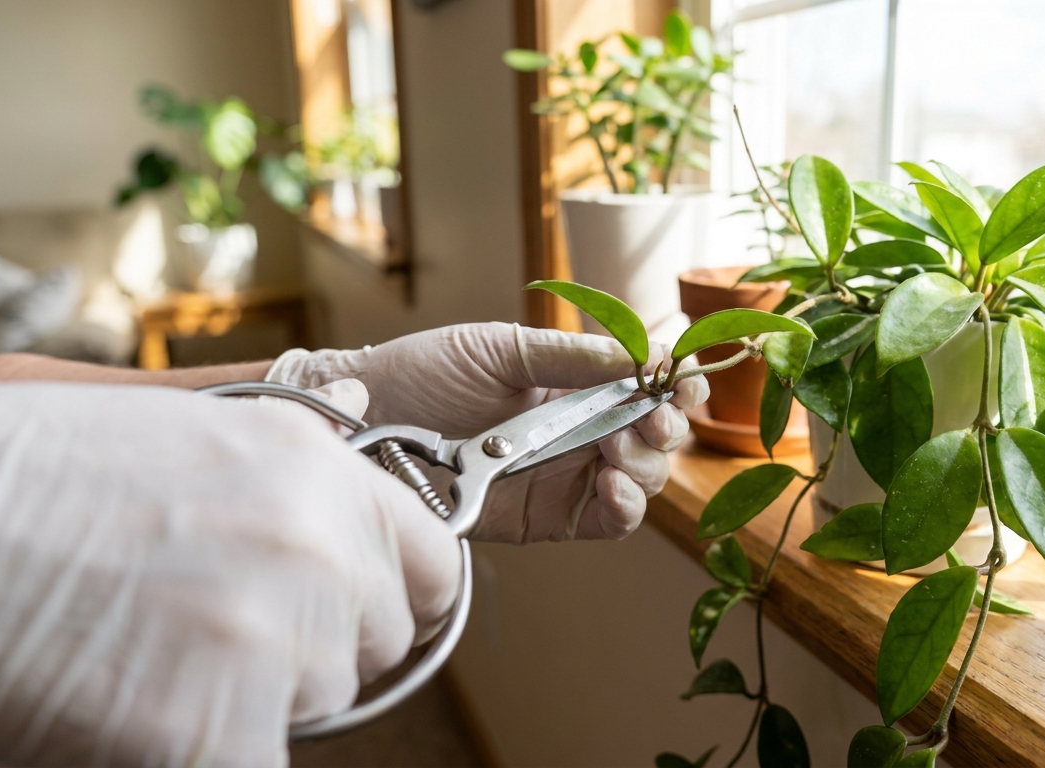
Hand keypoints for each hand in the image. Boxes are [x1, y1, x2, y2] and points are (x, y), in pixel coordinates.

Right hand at [0, 382, 459, 766]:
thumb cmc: (33, 479)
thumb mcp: (191, 435)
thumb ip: (293, 470)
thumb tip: (357, 460)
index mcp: (317, 472)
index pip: (431, 563)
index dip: (398, 597)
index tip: (365, 618)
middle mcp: (316, 548)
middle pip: (376, 644)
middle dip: (314, 649)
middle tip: (211, 631)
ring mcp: (271, 642)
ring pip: (315, 708)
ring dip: (252, 701)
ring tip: (148, 654)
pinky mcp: (214, 732)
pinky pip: (260, 765)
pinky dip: (206, 751)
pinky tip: (135, 711)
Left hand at [267, 323, 709, 542]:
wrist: (364, 415)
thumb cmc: (426, 371)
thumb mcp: (500, 348)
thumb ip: (571, 357)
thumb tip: (642, 353)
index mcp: (577, 386)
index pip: (647, 390)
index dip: (675, 388)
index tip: (680, 382)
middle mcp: (580, 432)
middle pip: (654, 441)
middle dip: (665, 429)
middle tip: (650, 419)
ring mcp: (563, 477)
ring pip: (639, 482)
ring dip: (645, 466)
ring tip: (618, 451)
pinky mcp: (543, 519)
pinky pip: (602, 521)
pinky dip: (621, 508)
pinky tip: (614, 487)